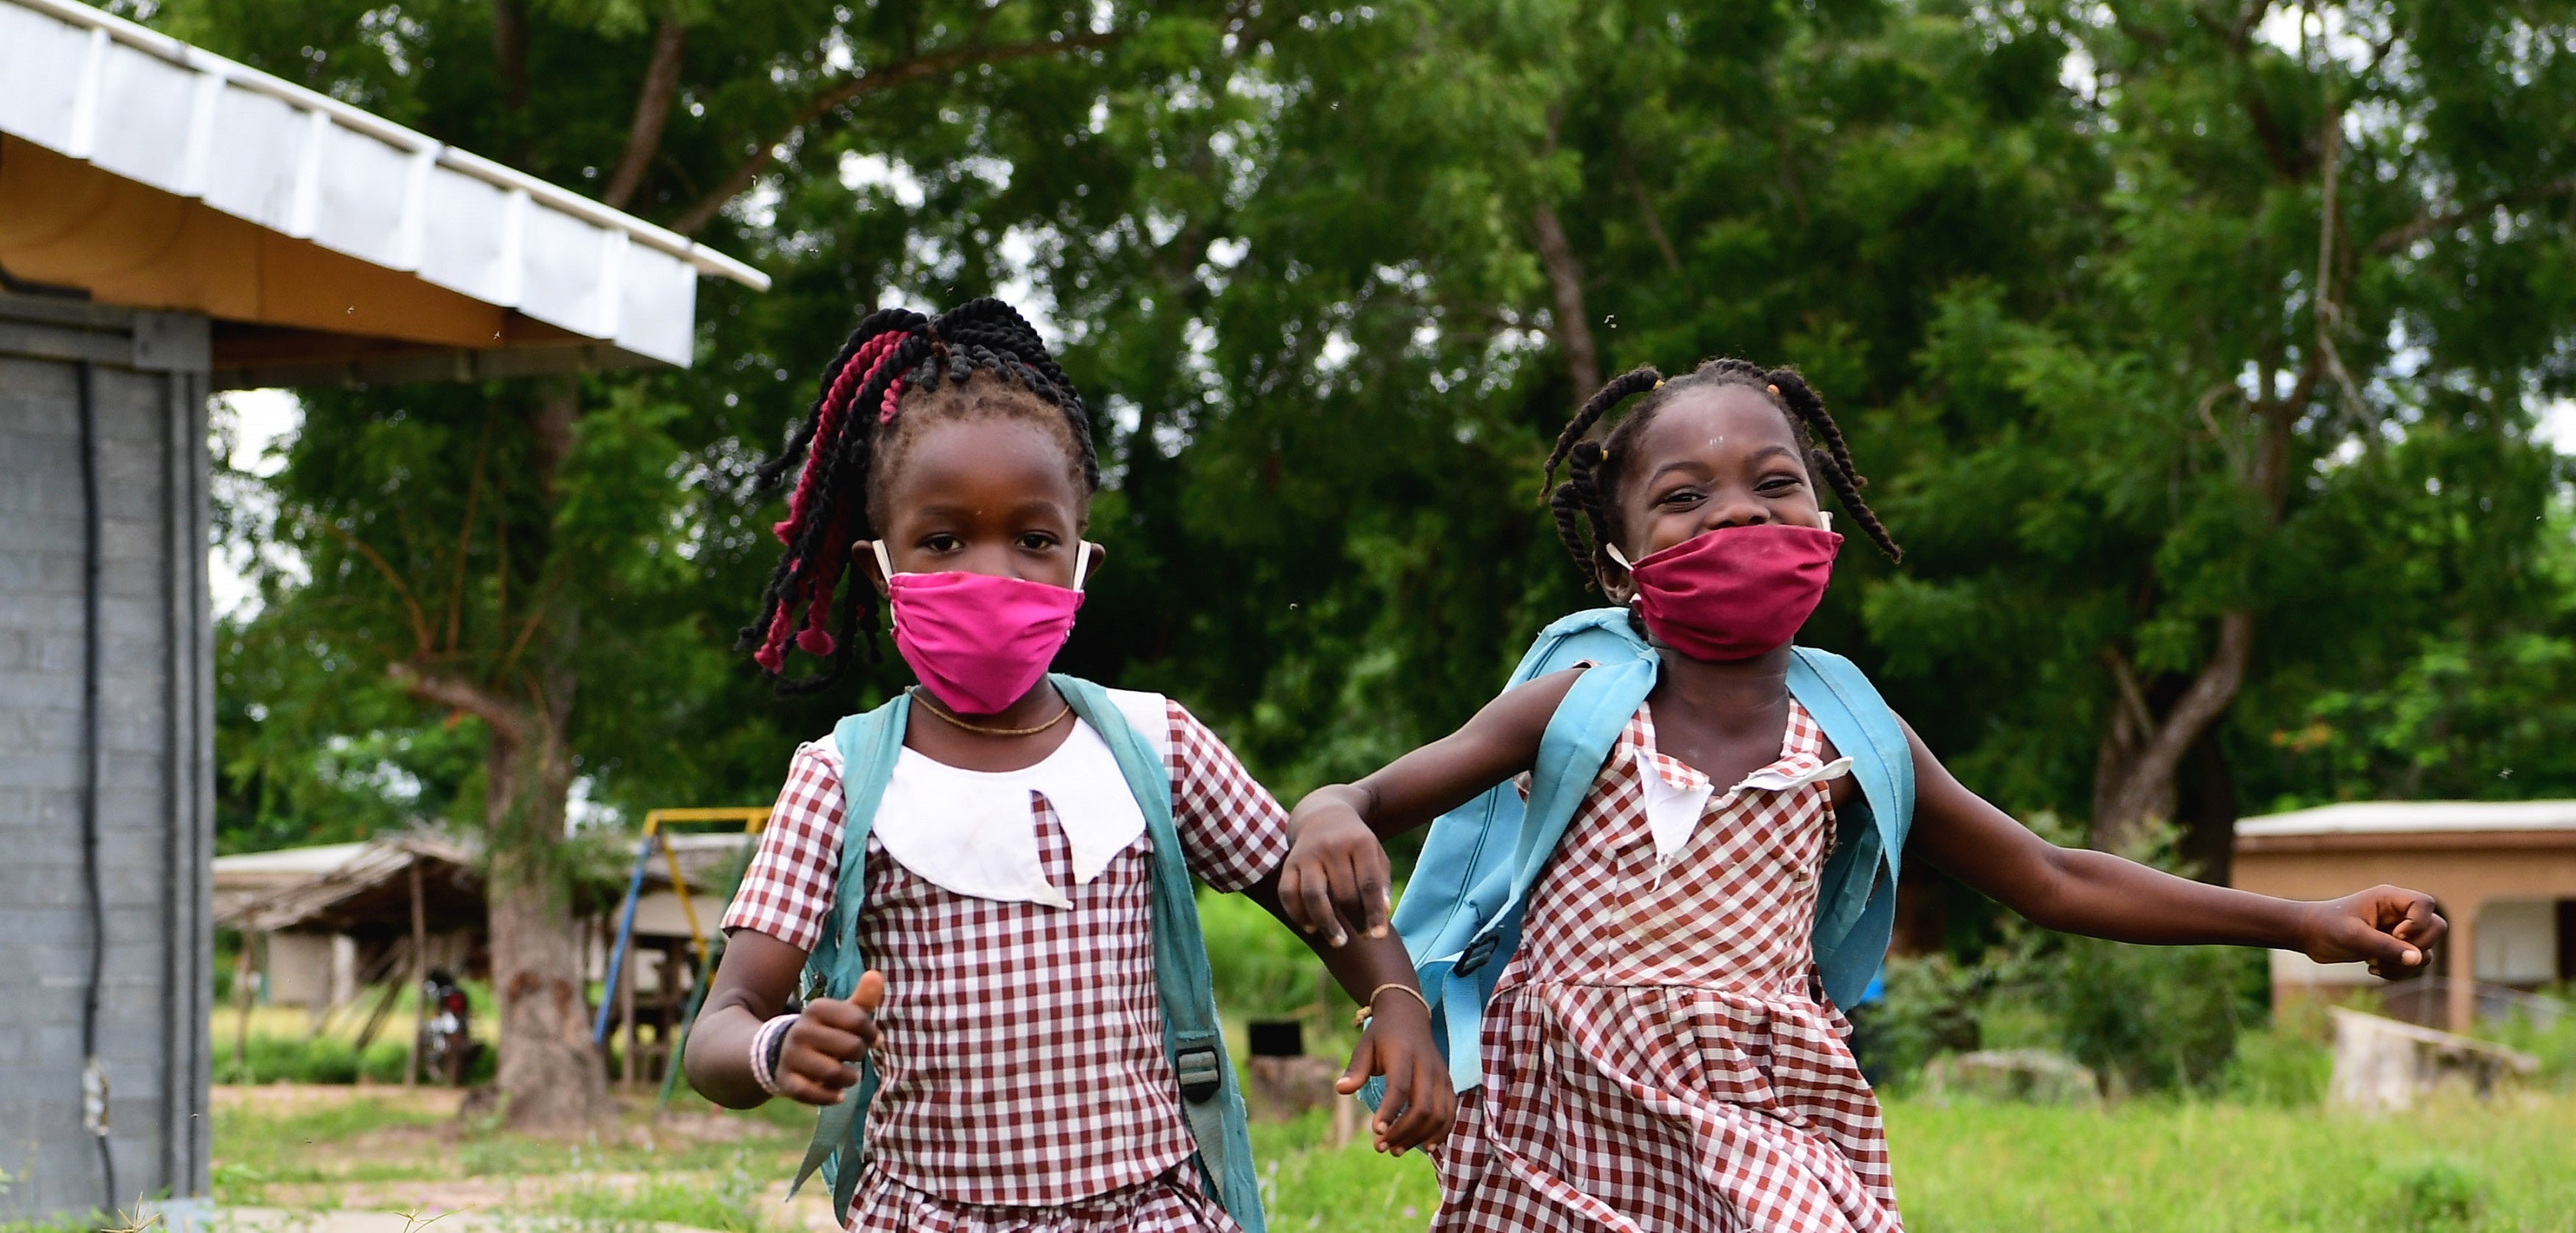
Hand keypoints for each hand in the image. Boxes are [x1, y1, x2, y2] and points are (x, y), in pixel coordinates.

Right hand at [776, 970, 884, 1105]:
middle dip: (859, 1054)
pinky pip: (810, 1093)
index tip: (873, 1039)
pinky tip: (838, 1095)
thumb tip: (876, 975)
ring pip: (832, 1072)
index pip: (857, 1019)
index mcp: (817, 1009)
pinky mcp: (786, 1081)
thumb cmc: (826, 1031)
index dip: (871, 1033)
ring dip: (849, 1078)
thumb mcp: (842, 1014)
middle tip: (856, 1056)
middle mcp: (801, 1030)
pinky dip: (829, 1097)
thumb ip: (862, 999)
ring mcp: (792, 1056)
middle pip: (850, 1047)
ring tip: (850, 1077)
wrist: (783, 1052)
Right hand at [1279, 788, 1391, 946]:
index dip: (1374, 912)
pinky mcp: (1289, 863)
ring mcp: (1308, 854)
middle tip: (1363, 936)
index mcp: (1360, 843)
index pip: (1368, 883)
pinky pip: (1288, 893)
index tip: (1378, 935)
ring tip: (1338, 942)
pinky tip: (1311, 928)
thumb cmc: (1356, 844)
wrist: (1323, 815)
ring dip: (1326, 924)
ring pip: (1313, 895)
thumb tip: (1381, 915)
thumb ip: (1381, 883)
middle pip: (1343, 893)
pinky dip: (1298, 914)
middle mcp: (1332, 847)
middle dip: (1355, 920)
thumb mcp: (1376, 855)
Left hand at [1336, 989, 1454, 1154]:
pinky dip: (1440, 1133)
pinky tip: (1424, 1146)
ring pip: (1438, 1115)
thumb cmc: (1382, 1036)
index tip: (1376, 1132)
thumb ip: (1355, 1069)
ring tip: (1395, 1150)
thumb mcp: (1364, 1046)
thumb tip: (1340, 1089)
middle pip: (1422, 1106)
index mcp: (1404, 1054)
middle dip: (1402, 1132)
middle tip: (1380, 1147)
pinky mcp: (1448, 1085)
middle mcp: (1427, 1066)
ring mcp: (1441, 1076)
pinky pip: (1450, 1114)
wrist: (1409, 1017)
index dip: (1390, 1111)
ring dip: (1419, 1137)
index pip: (1400, 1087)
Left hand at [2299, 886, 2446, 979]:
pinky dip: (2398, 970)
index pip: (2425, 904)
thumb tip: (2418, 959)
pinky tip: (2373, 969)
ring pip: (2425, 949)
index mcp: (2389, 898)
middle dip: (2416, 947)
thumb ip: (2385, 946)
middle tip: (2384, 953)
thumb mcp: (2354, 937)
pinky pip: (2413, 962)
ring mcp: (2398, 930)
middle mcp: (2398, 912)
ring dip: (2404, 964)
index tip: (2394, 935)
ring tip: (2374, 964)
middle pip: (2435, 927)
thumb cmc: (2326, 927)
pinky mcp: (2393, 946)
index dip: (2417, 923)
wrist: (2308, 935)